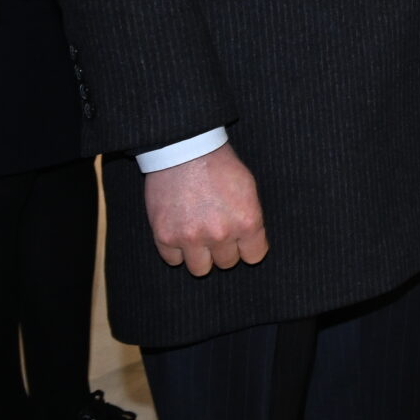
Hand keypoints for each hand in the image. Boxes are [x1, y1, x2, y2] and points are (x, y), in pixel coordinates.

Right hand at [144, 144, 268, 275]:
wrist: (185, 150)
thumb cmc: (220, 165)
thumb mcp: (249, 188)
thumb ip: (249, 218)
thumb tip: (250, 241)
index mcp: (246, 221)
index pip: (254, 256)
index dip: (249, 248)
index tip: (243, 242)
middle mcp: (220, 234)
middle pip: (227, 263)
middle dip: (224, 250)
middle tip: (217, 232)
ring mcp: (191, 238)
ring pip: (200, 269)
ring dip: (201, 255)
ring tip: (199, 237)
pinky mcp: (165, 237)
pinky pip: (174, 260)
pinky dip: (177, 250)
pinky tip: (180, 232)